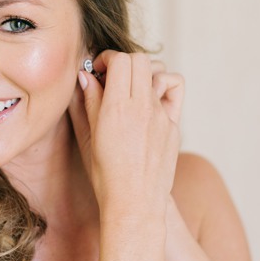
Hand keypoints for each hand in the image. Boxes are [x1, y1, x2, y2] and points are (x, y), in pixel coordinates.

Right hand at [69, 51, 179, 212]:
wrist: (135, 202)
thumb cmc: (105, 175)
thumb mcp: (89, 137)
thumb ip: (87, 102)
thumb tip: (85, 76)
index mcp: (118, 108)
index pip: (121, 60)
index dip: (107, 58)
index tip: (98, 70)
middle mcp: (143, 108)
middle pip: (141, 61)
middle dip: (124, 61)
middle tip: (112, 76)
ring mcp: (162, 116)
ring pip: (160, 73)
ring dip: (144, 73)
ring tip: (131, 89)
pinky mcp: (174, 126)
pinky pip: (172, 94)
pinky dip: (161, 88)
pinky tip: (151, 99)